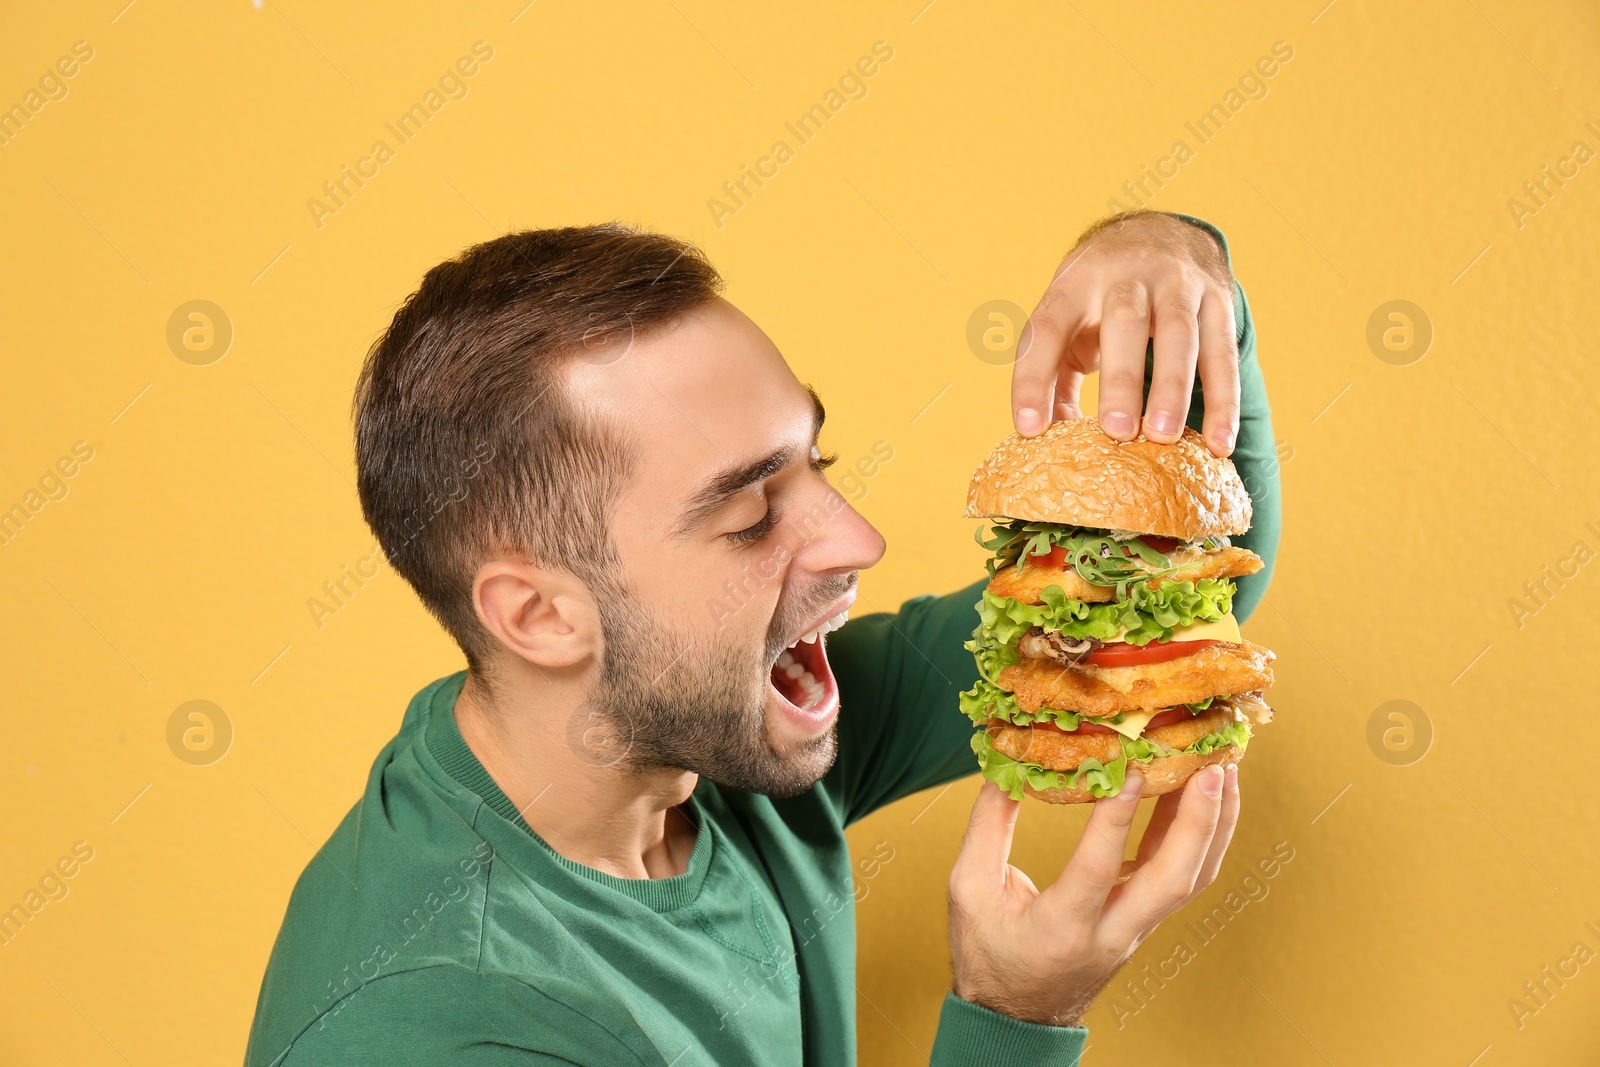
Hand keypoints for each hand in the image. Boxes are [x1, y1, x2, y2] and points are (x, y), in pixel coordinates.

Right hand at [947, 764, 1239, 1026]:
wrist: (1017, 1014)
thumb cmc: (989, 953)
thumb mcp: (970, 890)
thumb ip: (987, 827)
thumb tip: (1004, 767)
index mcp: (1063, 928)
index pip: (1099, 868)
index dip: (1117, 817)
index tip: (1132, 766)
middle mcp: (1112, 932)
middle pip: (1175, 879)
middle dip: (1200, 820)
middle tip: (1212, 764)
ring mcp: (1136, 930)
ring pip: (1193, 878)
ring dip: (1215, 823)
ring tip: (1225, 767)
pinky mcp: (1145, 920)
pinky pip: (1185, 876)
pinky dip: (1202, 834)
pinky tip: (1204, 795)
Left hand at [1011, 211, 1240, 455]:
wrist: (1163, 230)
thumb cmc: (1100, 296)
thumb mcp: (1069, 318)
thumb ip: (1054, 374)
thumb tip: (1043, 438)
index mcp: (1076, 282)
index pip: (1047, 328)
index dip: (1033, 378)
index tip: (1028, 428)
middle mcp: (1127, 275)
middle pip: (1124, 322)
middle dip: (1121, 379)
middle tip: (1116, 432)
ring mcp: (1178, 283)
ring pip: (1179, 333)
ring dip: (1172, 388)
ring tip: (1164, 436)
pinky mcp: (1217, 300)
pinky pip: (1223, 353)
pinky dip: (1224, 400)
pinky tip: (1218, 443)